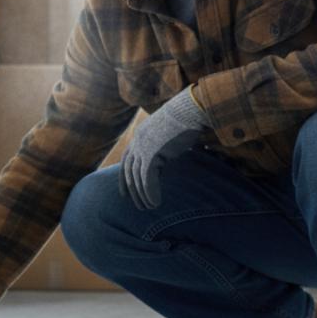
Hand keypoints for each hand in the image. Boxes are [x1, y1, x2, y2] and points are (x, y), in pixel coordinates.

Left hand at [119, 86, 211, 209]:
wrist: (192, 109)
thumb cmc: (187, 120)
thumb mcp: (168, 134)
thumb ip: (160, 148)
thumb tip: (161, 163)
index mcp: (140, 135)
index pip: (126, 161)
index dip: (124, 179)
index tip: (124, 194)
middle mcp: (137, 141)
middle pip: (129, 172)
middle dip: (133, 191)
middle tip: (139, 206)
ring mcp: (143, 147)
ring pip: (137, 178)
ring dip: (142, 196)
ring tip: (149, 208)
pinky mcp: (152, 154)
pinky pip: (147, 179)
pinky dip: (150, 193)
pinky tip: (155, 203)